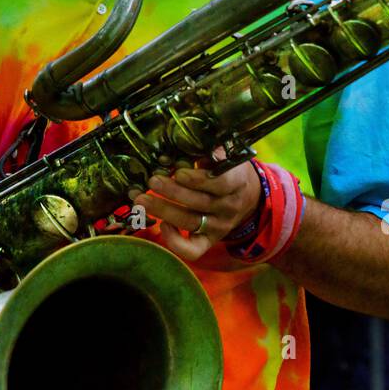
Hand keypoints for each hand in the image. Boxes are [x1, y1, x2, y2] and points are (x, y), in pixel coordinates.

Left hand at [129, 154, 261, 261]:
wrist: (248, 198)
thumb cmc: (229, 170)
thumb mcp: (226, 156)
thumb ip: (208, 150)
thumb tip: (183, 139)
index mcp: (236, 182)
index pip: (221, 183)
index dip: (198, 179)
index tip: (179, 171)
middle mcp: (228, 207)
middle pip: (199, 202)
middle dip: (172, 192)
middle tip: (151, 181)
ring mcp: (219, 226)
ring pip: (190, 222)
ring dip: (162, 210)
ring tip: (140, 198)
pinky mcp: (209, 241)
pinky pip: (192, 250)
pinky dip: (175, 241)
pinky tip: (162, 225)